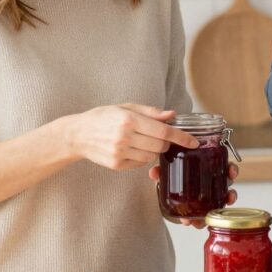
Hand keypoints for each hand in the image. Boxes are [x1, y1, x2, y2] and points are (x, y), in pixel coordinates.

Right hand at [70, 104, 197, 170]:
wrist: (78, 134)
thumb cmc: (103, 117)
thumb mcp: (126, 107)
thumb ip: (150, 112)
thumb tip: (172, 115)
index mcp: (129, 120)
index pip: (164, 131)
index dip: (182, 137)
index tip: (194, 141)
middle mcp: (125, 137)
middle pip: (160, 145)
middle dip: (165, 141)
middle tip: (158, 135)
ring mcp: (120, 153)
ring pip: (152, 156)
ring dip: (153, 149)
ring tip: (140, 140)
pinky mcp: (117, 165)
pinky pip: (141, 163)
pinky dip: (142, 156)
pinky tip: (131, 148)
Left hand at [149, 163, 239, 228]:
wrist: (166, 191)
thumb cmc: (173, 176)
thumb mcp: (167, 171)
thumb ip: (161, 171)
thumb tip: (153, 172)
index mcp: (208, 168)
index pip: (225, 166)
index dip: (232, 169)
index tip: (231, 172)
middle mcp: (212, 183)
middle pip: (227, 187)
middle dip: (230, 192)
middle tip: (229, 196)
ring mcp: (209, 198)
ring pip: (218, 205)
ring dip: (216, 211)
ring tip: (210, 213)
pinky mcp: (202, 211)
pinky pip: (207, 218)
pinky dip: (201, 222)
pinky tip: (195, 223)